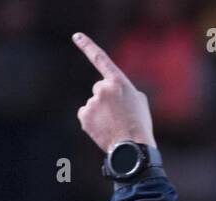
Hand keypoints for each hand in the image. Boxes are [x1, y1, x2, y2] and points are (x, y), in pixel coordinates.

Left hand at [72, 32, 155, 151]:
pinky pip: (86, 115)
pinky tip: (104, 129)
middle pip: (99, 89)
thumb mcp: (139, 101)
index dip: (87, 46)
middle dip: (106, 100)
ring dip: (101, 113)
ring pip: (93, 104)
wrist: (132, 148)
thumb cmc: (139, 125)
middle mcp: (102, 88)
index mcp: (118, 82)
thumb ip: (123, 90)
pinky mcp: (84, 116)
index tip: (76, 36)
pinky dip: (93, 121)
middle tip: (119, 116)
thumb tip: (112, 92)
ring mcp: (91, 102)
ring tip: (114, 125)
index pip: (100, 59)